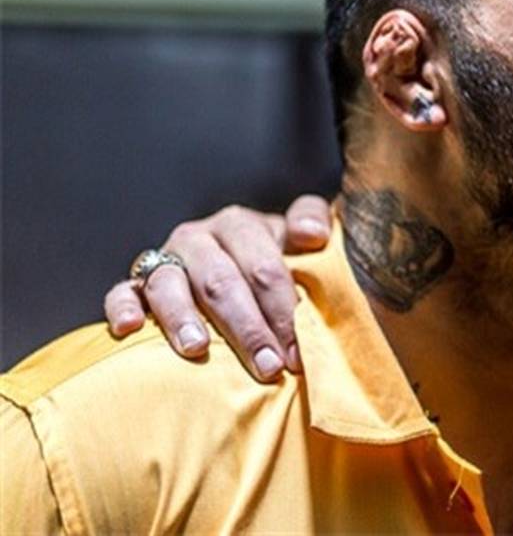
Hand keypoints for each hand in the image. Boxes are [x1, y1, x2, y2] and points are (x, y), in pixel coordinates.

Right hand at [103, 195, 334, 381]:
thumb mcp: (298, 238)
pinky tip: (129, 329)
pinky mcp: (135, 285)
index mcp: (240, 226)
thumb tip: (313, 233)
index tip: (298, 352)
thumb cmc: (272, 263)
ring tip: (197, 349)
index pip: (264, 266)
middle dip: (246, 327)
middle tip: (267, 367)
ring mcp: (164, 260)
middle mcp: (198, 239)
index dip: (283, 309)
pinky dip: (122, 307)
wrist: (232, 272)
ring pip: (168, 284)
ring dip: (182, 318)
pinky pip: (121, 292)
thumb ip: (312, 222)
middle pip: (221, 281)